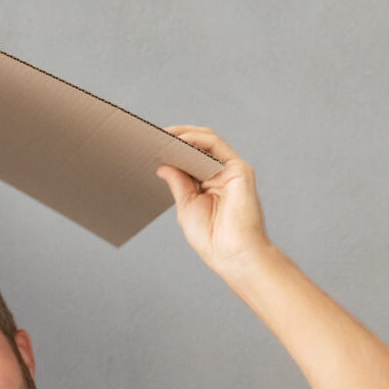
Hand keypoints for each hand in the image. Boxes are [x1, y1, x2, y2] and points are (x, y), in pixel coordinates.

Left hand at [157, 126, 273, 276]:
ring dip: (183, 134)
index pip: (189, 159)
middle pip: (198, 146)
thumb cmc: (212, 238)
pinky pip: (215, 145)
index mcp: (209, 184)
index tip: (149, 145)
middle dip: (175, 138)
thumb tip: (163, 165)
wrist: (232, 254)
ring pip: (207, 141)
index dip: (171, 150)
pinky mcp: (239, 169)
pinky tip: (178, 140)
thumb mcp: (186, 206)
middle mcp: (222, 174)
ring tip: (162, 134)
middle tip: (152, 135)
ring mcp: (231, 170)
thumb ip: (178, 183)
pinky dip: (196, 139)